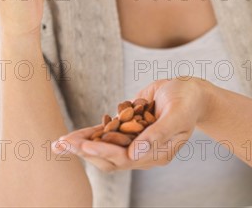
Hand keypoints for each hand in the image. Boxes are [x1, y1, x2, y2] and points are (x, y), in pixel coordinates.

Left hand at [52, 77, 212, 172]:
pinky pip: (107, 134)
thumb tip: (136, 153)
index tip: (83, 146)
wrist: (191, 92)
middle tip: (62, 144)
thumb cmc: (187, 101)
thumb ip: (158, 134)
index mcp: (156, 153)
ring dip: (82, 145)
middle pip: (109, 157)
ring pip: (104, 147)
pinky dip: (90, 134)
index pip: (124, 158)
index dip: (103, 152)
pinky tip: (74, 135)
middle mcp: (143, 151)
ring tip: (59, 143)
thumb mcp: (177, 115)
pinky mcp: (130, 127)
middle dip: (84, 151)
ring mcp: (136, 140)